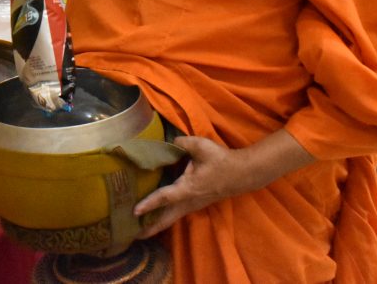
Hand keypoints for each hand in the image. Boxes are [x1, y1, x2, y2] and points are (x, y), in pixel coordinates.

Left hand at [134, 136, 253, 237]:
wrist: (243, 173)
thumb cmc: (221, 161)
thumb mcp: (200, 146)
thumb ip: (181, 143)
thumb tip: (167, 142)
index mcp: (188, 188)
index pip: (165, 197)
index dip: (149, 203)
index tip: (135, 211)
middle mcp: (189, 201)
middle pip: (166, 219)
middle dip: (150, 228)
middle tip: (133, 235)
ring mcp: (193, 205)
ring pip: (172, 218)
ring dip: (156, 224)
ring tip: (140, 229)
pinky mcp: (196, 204)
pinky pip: (177, 214)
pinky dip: (165, 218)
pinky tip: (156, 216)